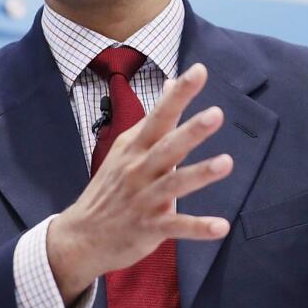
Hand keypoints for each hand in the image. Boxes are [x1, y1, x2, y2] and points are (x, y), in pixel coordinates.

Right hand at [47, 63, 232, 306]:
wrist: (81, 236)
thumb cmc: (112, 187)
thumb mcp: (128, 148)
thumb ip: (156, 118)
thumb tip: (172, 82)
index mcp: (135, 147)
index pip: (159, 115)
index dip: (178, 94)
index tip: (199, 71)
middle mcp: (139, 169)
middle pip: (167, 147)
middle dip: (191, 131)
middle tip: (216, 114)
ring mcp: (144, 199)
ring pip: (174, 184)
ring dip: (200, 173)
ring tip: (226, 162)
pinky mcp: (149, 227)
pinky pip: (177, 226)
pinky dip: (198, 228)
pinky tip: (221, 226)